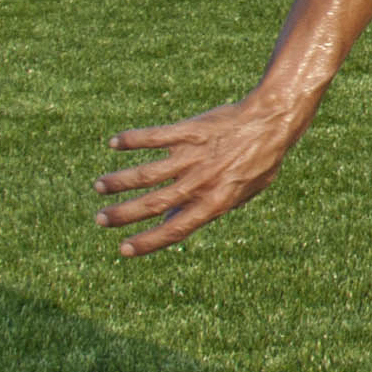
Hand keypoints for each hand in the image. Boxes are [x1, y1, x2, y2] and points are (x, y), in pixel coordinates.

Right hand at [94, 92, 314, 257]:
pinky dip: (133, 139)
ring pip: (148, 173)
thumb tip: (170, 222)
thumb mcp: (242, 194)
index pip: (176, 229)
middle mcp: (201, 182)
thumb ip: (208, 209)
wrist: (272, 121)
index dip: (148, 242)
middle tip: (100, 220)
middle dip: (123, 214)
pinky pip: (155, 136)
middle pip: (153, 203)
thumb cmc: (260, 161)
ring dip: (120, 181)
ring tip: (99, 186)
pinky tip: (114, 143)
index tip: (123, 250)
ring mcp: (193, 156)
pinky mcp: (189, 131)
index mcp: (215, 202)